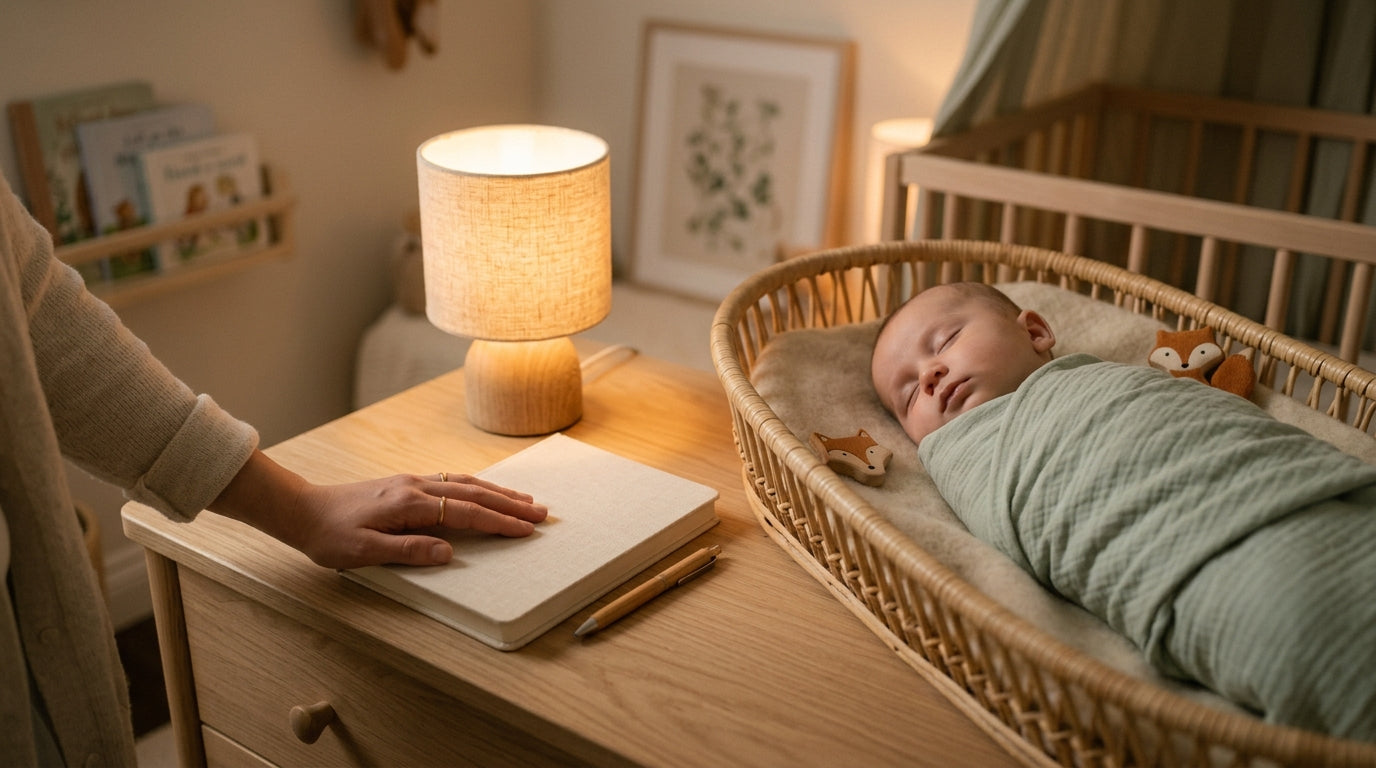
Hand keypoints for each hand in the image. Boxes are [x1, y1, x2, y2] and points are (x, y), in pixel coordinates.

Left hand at [210, 451, 547, 568]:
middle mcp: (416, 487)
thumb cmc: (329, 536)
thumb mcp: (364, 552)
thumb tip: (449, 553)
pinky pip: (451, 481)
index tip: (526, 529)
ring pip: (465, 483)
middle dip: (510, 503)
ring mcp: (411, 482)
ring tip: (525, 500)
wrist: (301, 509)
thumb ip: (408, 550)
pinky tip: (485, 490)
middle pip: (474, 493)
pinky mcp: (405, 484)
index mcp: (409, 505)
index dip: (499, 522)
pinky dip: (477, 485)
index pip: (466, 513)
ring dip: (498, 492)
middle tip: (541, 513)